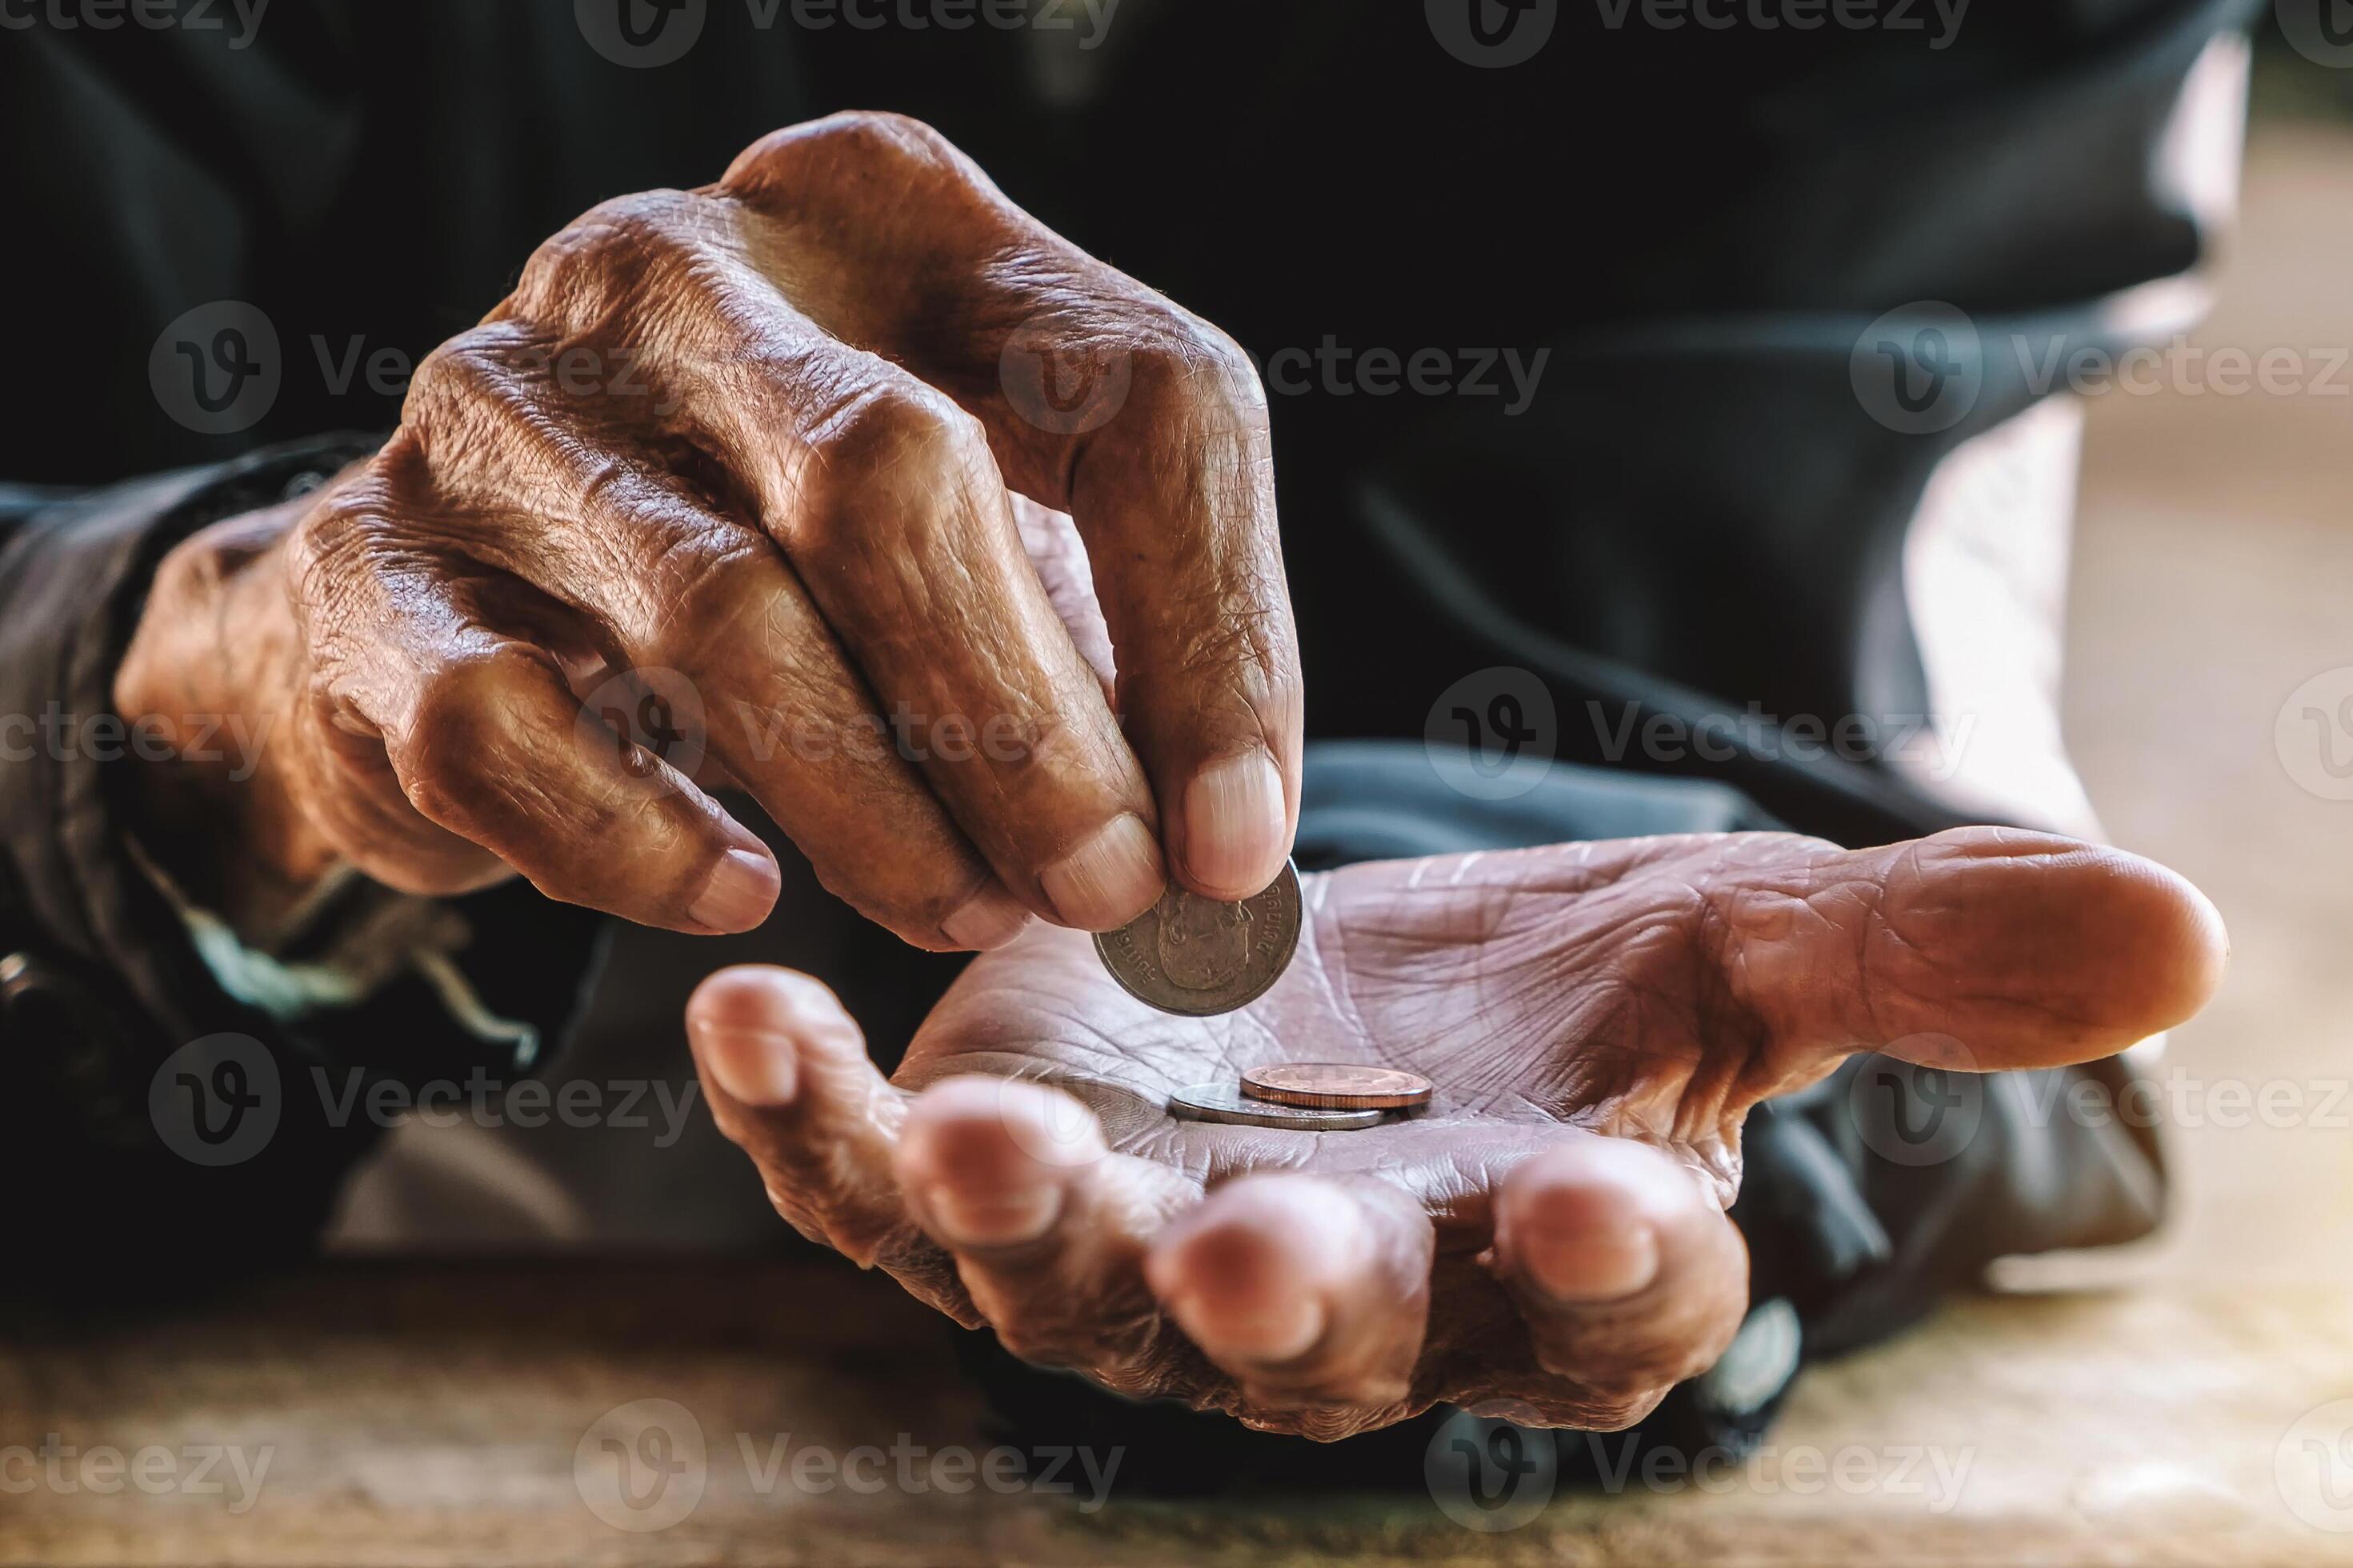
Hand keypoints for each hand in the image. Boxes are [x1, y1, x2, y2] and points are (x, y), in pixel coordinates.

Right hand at [115, 113, 1294, 941]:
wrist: (463, 594)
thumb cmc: (782, 562)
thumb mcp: (975, 539)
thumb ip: (1106, 638)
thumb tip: (1226, 841)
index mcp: (885, 218)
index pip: (1135, 383)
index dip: (1218, 636)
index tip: (1237, 838)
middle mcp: (682, 268)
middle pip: (903, 478)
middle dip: (1031, 730)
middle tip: (1101, 894)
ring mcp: (505, 401)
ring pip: (722, 613)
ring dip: (872, 809)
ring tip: (959, 908)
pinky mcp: (370, 562)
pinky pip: (509, 727)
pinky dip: (642, 843)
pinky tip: (737, 896)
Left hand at [685, 828, 2224, 1437]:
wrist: (1330, 958)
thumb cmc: (1544, 978)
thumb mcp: (1730, 931)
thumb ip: (1916, 951)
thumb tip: (2185, 937)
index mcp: (1532, 1250)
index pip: (1602, 1301)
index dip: (1620, 1266)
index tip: (1632, 1199)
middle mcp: (1329, 1293)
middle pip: (1320, 1343)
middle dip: (1297, 1309)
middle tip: (1274, 1261)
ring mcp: (1127, 1254)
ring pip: (1072, 1292)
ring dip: (1021, 1234)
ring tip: (981, 1149)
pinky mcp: (979, 1169)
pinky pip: (866, 1181)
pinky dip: (805, 1117)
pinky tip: (745, 1018)